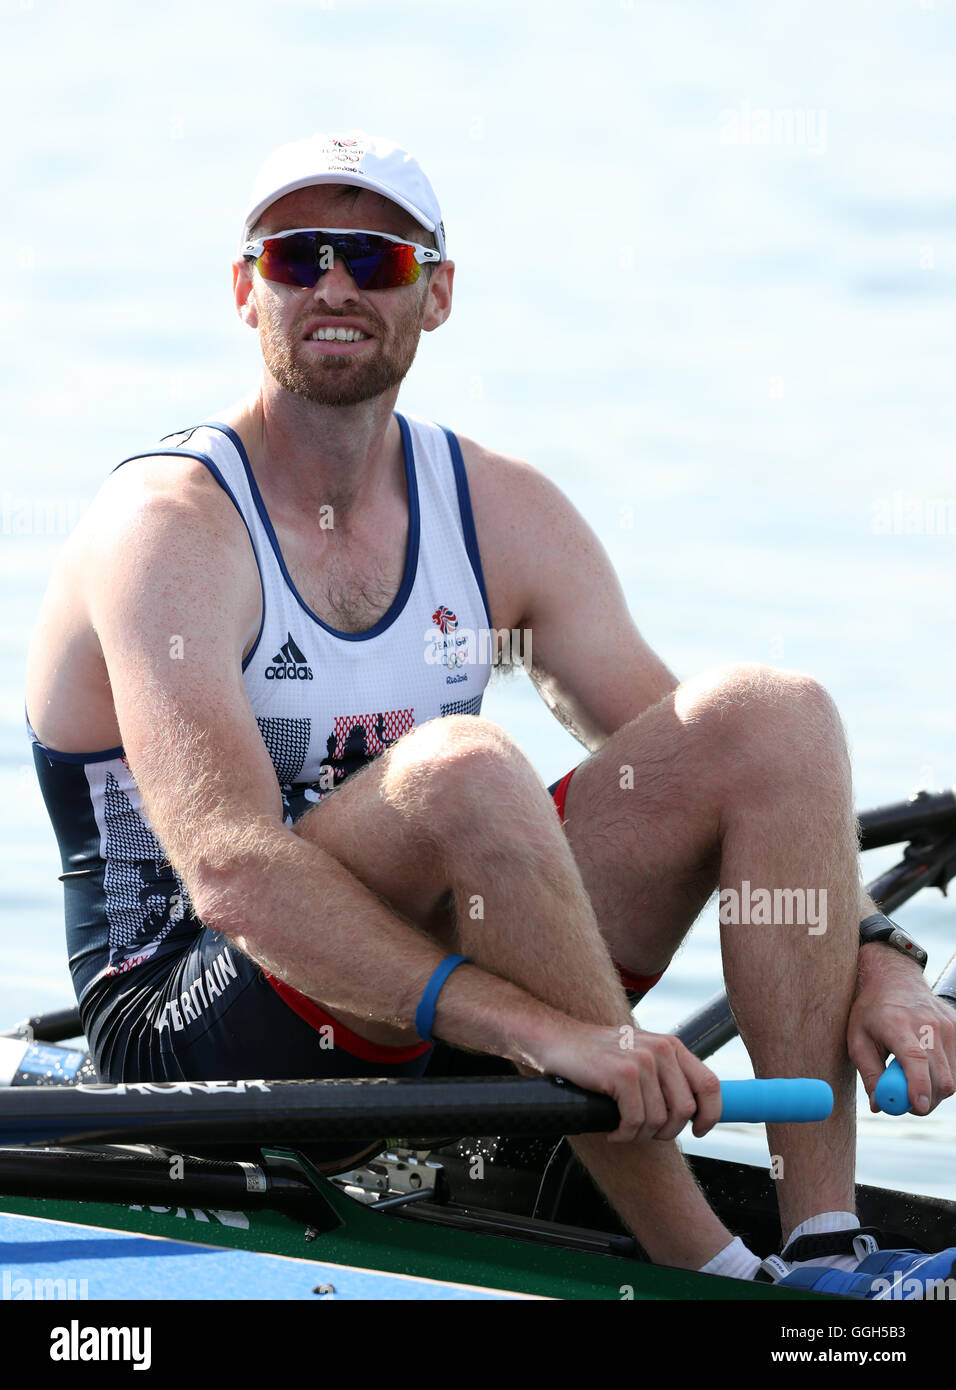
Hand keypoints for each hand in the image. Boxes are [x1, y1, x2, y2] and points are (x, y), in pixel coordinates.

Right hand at [531, 1020, 722, 1142]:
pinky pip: (635, 1122)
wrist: (558, 1040)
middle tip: (643, 1131)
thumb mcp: (641, 1055)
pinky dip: (623, 1134)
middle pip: (685, 1110)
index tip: (698, 1131)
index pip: (710, 1085)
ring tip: (622, 1128)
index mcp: (671, 1045)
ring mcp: (642, 1061)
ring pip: (658, 1120)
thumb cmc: (598, 1056)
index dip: (710, 1115)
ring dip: (639, 1134)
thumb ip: (667, 1075)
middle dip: (666, 1131)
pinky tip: (612, 1129)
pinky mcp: (622, 1074)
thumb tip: (693, 1111)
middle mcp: (661, 1049)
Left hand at [848, 944, 955, 1113]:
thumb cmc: (871, 1012)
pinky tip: (927, 1064)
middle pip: (940, 1076)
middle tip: (910, 1104)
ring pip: (952, 1076)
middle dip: (927, 1100)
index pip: (915, 1059)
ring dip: (935, 1089)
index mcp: (897, 1023)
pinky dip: (944, 1075)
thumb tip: (879, 1105)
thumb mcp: (857, 1039)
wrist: (894, 978)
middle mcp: (927, 1023)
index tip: (917, 1107)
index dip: (918, 1087)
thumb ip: (869, 1073)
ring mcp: (947, 1024)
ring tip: (913, 1074)